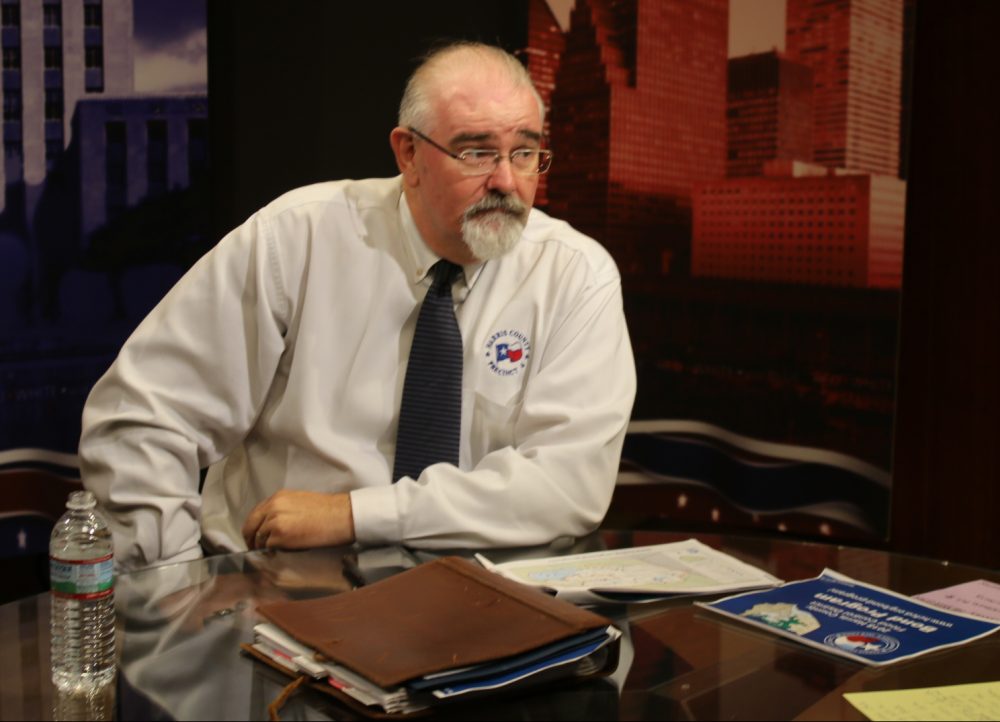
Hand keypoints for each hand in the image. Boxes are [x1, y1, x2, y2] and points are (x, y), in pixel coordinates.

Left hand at [241, 490, 355, 550]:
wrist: (343, 516)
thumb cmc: (329, 511)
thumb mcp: (300, 502)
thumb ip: (283, 510)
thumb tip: (273, 525)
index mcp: (278, 497)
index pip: (255, 514)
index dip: (254, 527)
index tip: (256, 536)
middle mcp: (273, 507)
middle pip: (250, 526)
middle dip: (251, 540)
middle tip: (256, 549)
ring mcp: (274, 521)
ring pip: (258, 539)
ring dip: (263, 548)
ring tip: (273, 553)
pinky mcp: (280, 536)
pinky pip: (267, 548)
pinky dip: (271, 553)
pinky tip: (280, 555)